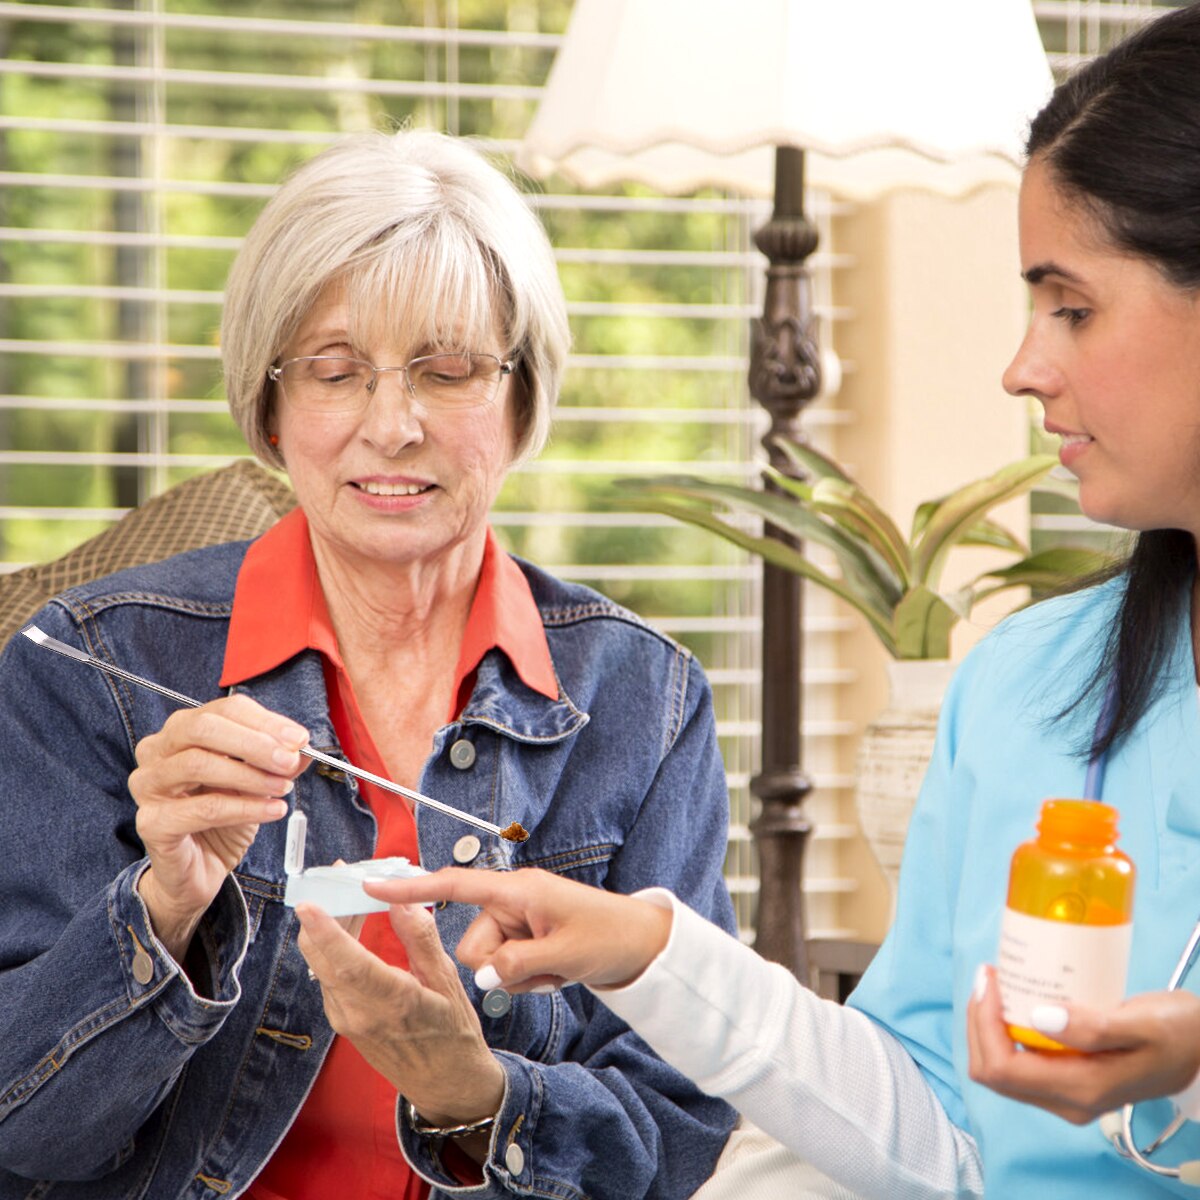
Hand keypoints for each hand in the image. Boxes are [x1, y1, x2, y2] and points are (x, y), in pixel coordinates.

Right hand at [129, 694, 309, 957]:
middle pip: (203, 728)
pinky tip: (272, 810)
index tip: (299, 738)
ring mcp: (148, 786)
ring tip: (282, 788)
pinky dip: (244, 807)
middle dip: (254, 743)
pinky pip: (203, 808)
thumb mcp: (256, 782)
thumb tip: (301, 747)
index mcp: (182, 731)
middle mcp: (157, 751)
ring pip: (198, 764)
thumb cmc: (222, 818)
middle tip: (289, 760)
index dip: (265, 722)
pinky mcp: (152, 822)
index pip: (224, 710)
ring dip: (250, 775)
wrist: (199, 869)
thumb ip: (277, 762)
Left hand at [295, 902, 504, 1130]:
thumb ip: (420, 939)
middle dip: (322, 913)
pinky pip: (329, 975)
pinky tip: (352, 926)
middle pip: (322, 958)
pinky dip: (334, 947)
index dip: (326, 931)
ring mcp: (346, 1019)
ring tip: (349, 895)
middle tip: (337, 877)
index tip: (309, 904)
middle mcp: (358, 1013)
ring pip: (322, 964)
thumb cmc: (453, 1035)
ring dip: (329, 927)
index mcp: (391, 1003)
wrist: (445, 1084)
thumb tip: (401, 901)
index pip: (348, 963)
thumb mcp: (447, 982)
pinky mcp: (343, 1019)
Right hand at [362, 867, 672, 991]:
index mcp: (517, 890)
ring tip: (555, 967)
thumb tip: (483, 978)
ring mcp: (517, 922)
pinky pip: (504, 970)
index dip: (412, 887)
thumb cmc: (607, 936)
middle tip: (544, 965)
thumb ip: (516, 964)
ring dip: (519, 976)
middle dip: (501, 967)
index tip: (373, 885)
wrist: (640, 945)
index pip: (455, 886)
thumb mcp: (563, 953)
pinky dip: (527, 977)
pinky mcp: (524, 940)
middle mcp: (511, 902)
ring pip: (486, 964)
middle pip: (471, 946)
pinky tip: (555, 971)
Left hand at [967, 964, 1199, 1122]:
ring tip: (999, 981)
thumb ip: (1092, 1027)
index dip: (983, 1024)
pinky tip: (1017, 995)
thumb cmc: (1176, 1033)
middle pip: (992, 1071)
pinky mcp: (1066, 1076)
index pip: (1002, 1069)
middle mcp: (1066, 1099)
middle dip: (979, 1021)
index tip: (992, 979)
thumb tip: (1038, 1017)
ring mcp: (1064, 1091)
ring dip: (988, 1023)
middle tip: (991, 975)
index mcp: (1080, 1090)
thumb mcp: (1141, 1024)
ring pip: (1000, 1065)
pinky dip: (1005, 1026)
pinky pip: (1018, 1057)